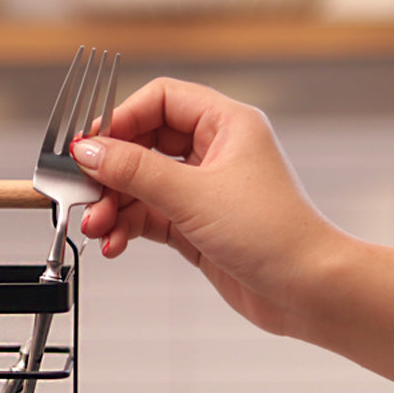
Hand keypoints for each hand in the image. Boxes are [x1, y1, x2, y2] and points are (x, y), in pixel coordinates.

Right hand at [71, 77, 340, 335]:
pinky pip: (146, 215)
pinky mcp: (194, 224)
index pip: (160, 100)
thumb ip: (134, 171)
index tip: (89, 144)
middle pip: (142, 145)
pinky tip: (114, 243)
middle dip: (110, 172)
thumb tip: (88, 150)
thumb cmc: (275, 235)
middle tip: (85, 192)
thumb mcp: (192, 195)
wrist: (307, 292)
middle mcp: (214, 152)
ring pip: (139, 185)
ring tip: (97, 226)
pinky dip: (126, 227)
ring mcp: (202, 189)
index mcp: (226, 124)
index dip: (121, 118)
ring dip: (113, 205)